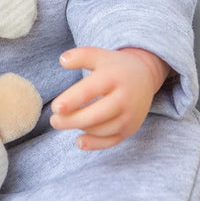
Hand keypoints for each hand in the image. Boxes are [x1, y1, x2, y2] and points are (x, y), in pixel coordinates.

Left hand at [50, 46, 168, 150]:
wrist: (145, 77)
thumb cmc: (115, 67)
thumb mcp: (99, 56)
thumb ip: (80, 56)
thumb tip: (63, 60)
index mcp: (114, 77)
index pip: (91, 90)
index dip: (72, 100)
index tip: (55, 107)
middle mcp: (124, 98)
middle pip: (95, 115)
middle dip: (71, 120)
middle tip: (54, 120)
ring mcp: (129, 116)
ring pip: (100, 129)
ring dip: (80, 127)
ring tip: (68, 121)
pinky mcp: (130, 129)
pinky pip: (110, 142)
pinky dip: (94, 144)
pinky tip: (80, 141)